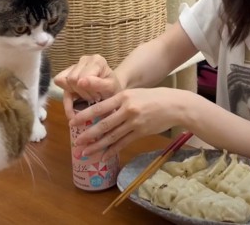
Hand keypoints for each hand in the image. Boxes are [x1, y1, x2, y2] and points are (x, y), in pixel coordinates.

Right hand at [53, 54, 121, 119]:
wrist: (112, 90)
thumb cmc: (113, 89)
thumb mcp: (110, 88)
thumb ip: (97, 84)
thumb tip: (80, 82)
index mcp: (97, 61)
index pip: (80, 77)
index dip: (86, 91)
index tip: (97, 97)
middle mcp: (84, 59)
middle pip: (71, 78)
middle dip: (81, 93)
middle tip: (93, 99)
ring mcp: (75, 65)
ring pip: (63, 80)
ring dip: (74, 94)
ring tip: (87, 97)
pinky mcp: (67, 72)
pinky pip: (58, 82)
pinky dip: (65, 97)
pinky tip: (73, 107)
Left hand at [70, 87, 189, 160]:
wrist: (175, 105)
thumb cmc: (154, 97)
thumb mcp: (135, 94)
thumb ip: (120, 102)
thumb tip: (102, 112)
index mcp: (123, 97)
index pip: (99, 107)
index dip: (85, 116)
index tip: (73, 122)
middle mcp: (127, 109)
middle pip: (104, 124)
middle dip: (88, 135)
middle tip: (76, 143)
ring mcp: (134, 122)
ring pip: (112, 136)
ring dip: (97, 146)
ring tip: (86, 153)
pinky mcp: (141, 132)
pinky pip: (123, 143)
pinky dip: (112, 151)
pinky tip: (104, 156)